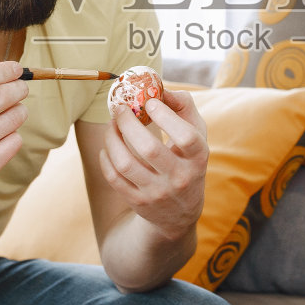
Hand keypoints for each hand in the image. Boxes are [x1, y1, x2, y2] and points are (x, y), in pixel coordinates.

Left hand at [97, 88, 207, 241]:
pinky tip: (108, 146)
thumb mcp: (197, 137)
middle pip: (149, 149)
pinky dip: (106, 158)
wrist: (179, 214)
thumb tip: (161, 90)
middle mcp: (179, 178)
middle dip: (129, 123)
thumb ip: (184, 108)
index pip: (186, 137)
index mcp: (198, 159)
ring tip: (111, 124)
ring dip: (112, 138)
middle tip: (121, 108)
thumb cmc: (187, 162)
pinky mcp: (138, 202)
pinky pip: (113, 178)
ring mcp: (157, 193)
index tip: (150, 103)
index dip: (166, 117)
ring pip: (125, 164)